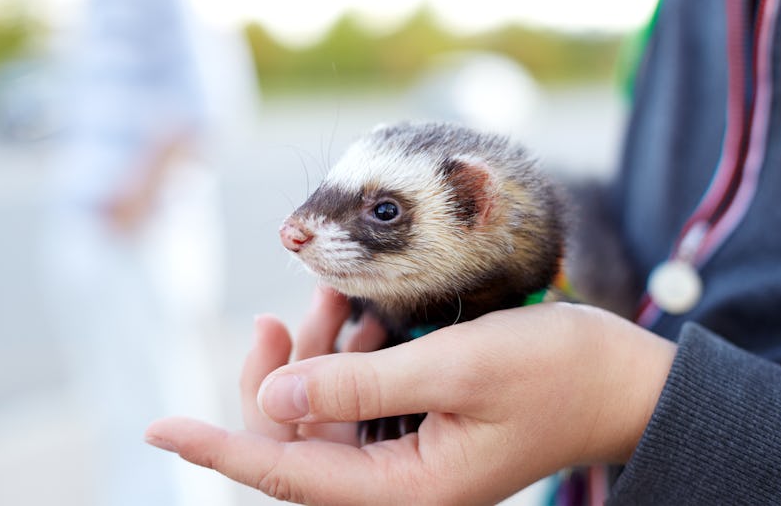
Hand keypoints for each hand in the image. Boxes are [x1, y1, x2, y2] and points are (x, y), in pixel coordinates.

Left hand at [146, 295, 674, 504]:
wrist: (619, 377)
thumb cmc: (553, 369)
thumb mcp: (455, 367)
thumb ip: (360, 384)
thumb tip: (274, 397)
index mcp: (405, 492)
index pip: (286, 472)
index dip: (220, 445)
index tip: (160, 427)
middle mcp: (399, 487)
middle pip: (300, 439)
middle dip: (281, 373)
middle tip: (282, 312)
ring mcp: (410, 460)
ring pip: (328, 412)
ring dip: (321, 353)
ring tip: (337, 295)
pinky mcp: (422, 430)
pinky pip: (362, 397)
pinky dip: (353, 353)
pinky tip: (366, 314)